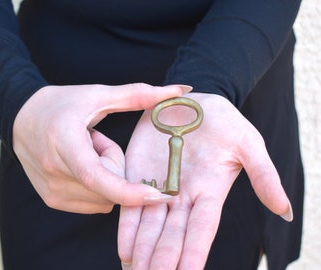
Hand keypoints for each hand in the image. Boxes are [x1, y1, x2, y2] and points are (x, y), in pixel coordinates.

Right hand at [13, 83, 190, 213]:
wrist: (21, 118)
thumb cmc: (60, 104)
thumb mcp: (98, 94)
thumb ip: (139, 94)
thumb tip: (181, 89)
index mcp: (64, 143)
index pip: (97, 177)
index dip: (129, 191)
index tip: (158, 196)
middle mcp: (55, 172)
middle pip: (109, 186)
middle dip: (115, 164)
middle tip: (96, 140)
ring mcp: (52, 190)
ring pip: (105, 197)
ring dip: (105, 176)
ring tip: (86, 151)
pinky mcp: (52, 200)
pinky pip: (95, 202)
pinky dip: (96, 186)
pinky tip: (80, 163)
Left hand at [118, 93, 291, 269]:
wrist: (191, 103)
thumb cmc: (224, 122)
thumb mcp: (248, 143)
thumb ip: (263, 175)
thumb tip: (285, 211)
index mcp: (209, 192)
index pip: (202, 229)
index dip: (194, 252)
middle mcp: (183, 197)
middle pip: (173, 235)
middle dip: (163, 259)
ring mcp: (159, 187)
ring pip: (150, 226)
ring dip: (143, 251)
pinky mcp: (139, 174)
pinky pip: (131, 203)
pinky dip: (127, 227)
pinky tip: (124, 249)